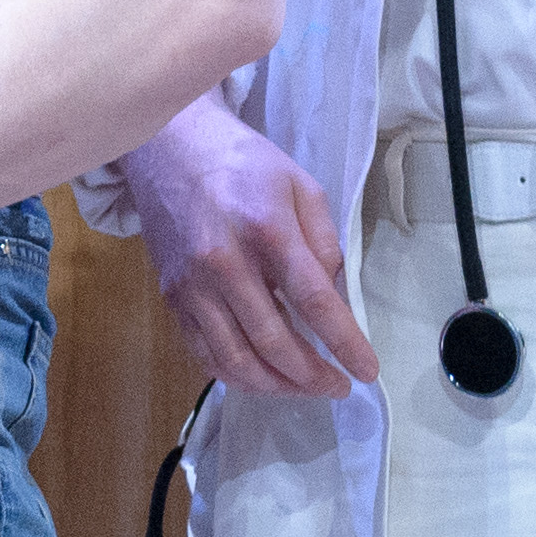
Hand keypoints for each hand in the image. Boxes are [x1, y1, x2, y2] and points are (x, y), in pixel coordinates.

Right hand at [119, 102, 376, 395]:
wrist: (168, 148)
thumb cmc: (243, 164)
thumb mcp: (301, 186)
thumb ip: (324, 242)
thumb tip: (334, 299)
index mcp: (267, 230)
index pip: (314, 303)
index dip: (345, 344)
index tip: (367, 372)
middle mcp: (225, 264)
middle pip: (274, 342)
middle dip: (312, 376)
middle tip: (338, 387)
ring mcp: (192, 285)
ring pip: (235, 360)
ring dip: (276, 386)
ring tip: (304, 388)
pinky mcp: (172, 297)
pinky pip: (204, 353)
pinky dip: (236, 376)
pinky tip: (262, 378)